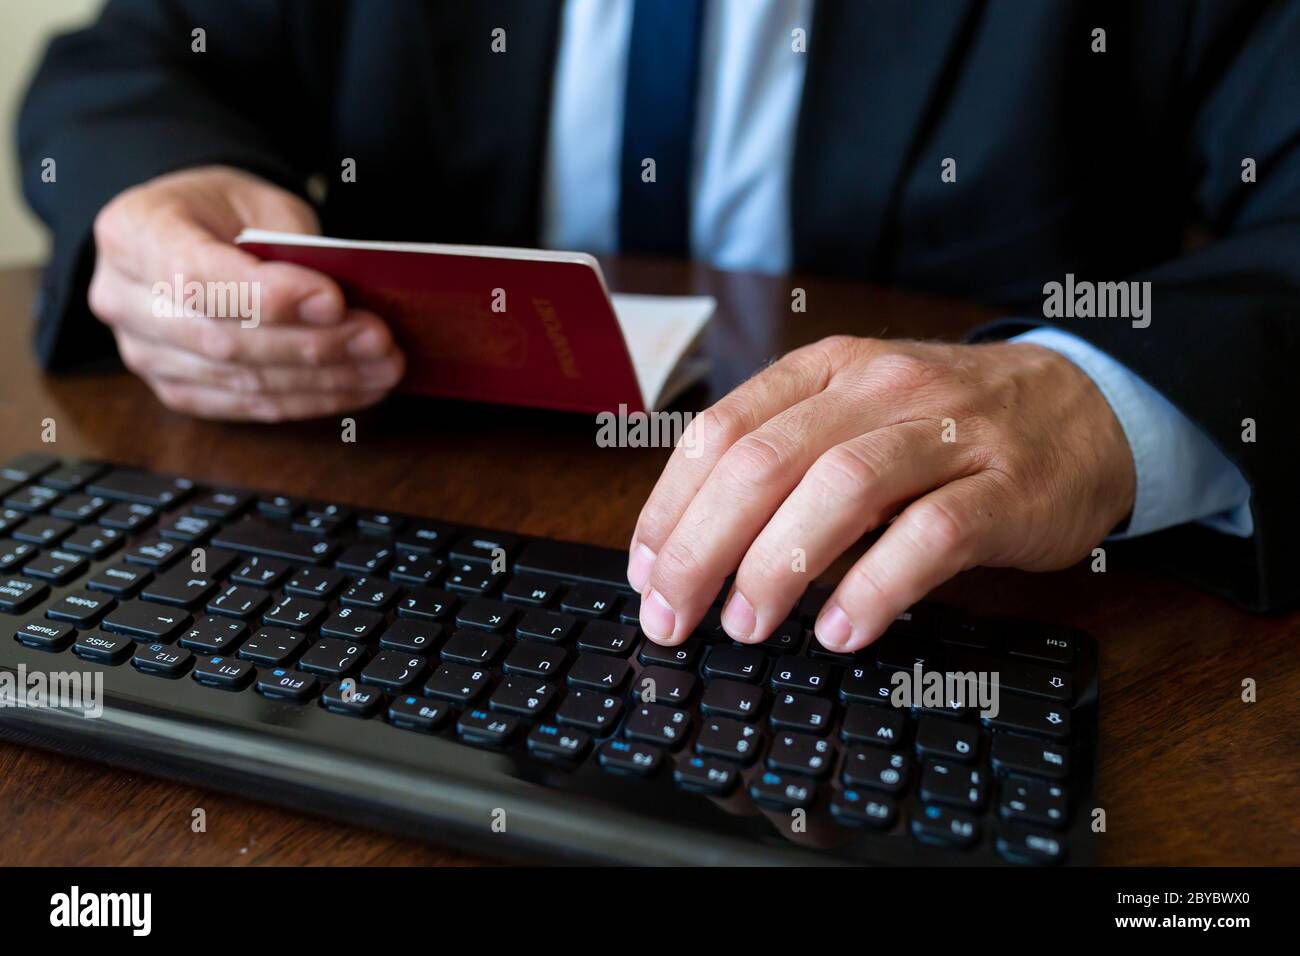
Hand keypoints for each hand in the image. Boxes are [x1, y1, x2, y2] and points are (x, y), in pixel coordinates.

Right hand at [89, 165, 403, 419]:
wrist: (190, 230)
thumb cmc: (227, 211)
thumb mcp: (259, 202)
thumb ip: (290, 245)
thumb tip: (341, 305)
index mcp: (132, 232)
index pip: (196, 275)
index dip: (269, 296)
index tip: (335, 300)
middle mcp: (121, 298)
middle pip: (223, 338)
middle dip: (312, 345)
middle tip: (379, 339)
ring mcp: (142, 353)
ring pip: (240, 381)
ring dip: (322, 380)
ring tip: (383, 367)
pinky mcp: (175, 390)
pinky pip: (245, 407)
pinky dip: (308, 401)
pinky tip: (357, 388)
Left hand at [628, 335, 1135, 651]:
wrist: (1082, 405)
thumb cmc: (947, 426)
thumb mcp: (856, 413)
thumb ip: (786, 457)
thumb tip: (692, 544)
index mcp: (827, 368)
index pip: (722, 430)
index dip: (670, 505)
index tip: (645, 568)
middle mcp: (879, 388)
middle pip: (765, 462)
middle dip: (702, 546)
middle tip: (673, 615)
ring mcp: (948, 432)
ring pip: (841, 488)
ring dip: (777, 565)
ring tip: (746, 625)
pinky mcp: (1007, 487)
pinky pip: (931, 535)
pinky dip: (875, 586)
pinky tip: (840, 630)